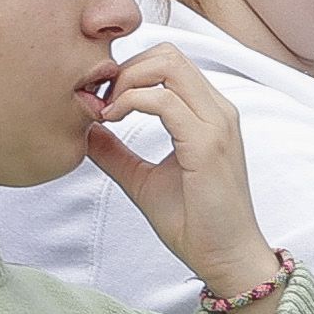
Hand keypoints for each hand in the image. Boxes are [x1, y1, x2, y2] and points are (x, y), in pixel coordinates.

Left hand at [84, 43, 283, 313]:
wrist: (227, 259)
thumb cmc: (195, 224)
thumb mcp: (144, 180)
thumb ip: (116, 152)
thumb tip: (86, 129)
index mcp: (208, 114)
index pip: (168, 63)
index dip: (129, 71)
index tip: (101, 100)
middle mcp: (218, 110)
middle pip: (167, 53)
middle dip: (125, 68)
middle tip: (100, 101)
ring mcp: (216, 124)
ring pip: (167, 65)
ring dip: (127, 81)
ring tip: (106, 111)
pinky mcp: (207, 144)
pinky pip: (164, 101)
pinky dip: (130, 102)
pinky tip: (112, 122)